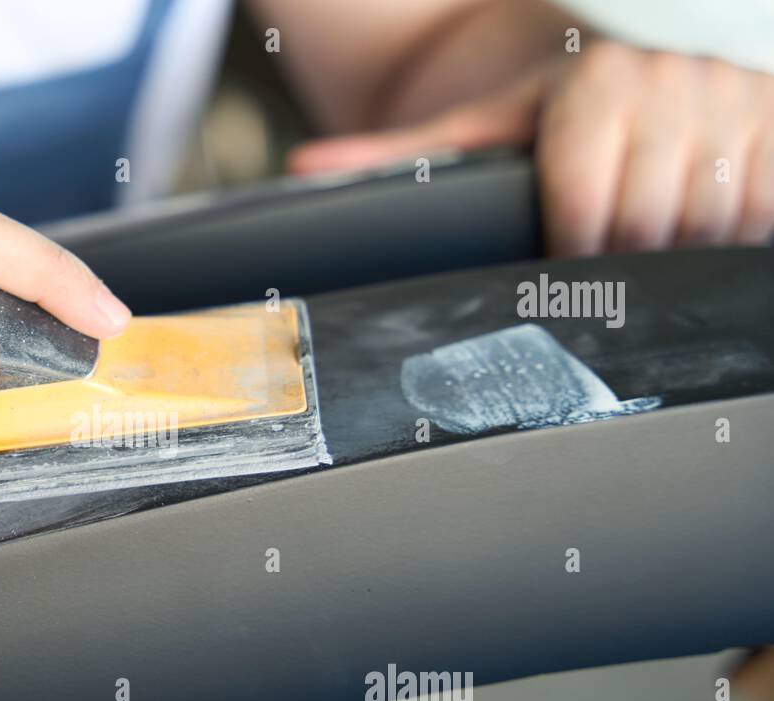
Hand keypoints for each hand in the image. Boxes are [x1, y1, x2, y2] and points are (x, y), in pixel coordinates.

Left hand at [289, 42, 773, 255]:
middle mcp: (672, 79)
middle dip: (622, 267)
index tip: (560, 284)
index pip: (589, 199)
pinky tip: (698, 250)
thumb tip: (306, 170)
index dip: (572, 256)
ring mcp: (733, 96)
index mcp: (596, 82)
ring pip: (716, 219)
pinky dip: (738, 241)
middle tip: (599, 291)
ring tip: (644, 269)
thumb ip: (393, 156)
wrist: (611, 76)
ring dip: (680, 259)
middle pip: (653, 218)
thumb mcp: (471, 135)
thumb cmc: (536, 119)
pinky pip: (766, 207)